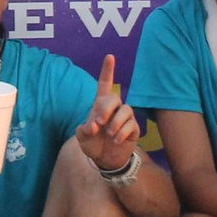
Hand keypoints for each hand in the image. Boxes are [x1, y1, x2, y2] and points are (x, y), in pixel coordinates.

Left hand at [75, 55, 140, 171]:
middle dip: (105, 109)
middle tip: (99, 122)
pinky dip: (122, 133)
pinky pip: (131, 125)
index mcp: (100, 105)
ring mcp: (125, 118)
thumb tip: (94, 126)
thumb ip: (84, 129)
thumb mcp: (82, 137)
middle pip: (114, 97)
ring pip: (126, 110)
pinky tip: (116, 140)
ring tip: (109, 134)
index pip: (105, 84)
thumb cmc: (93, 144)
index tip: (110, 56)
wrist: (105, 160)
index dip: (107, 71)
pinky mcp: (134, 129)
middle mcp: (114, 108)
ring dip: (116, 123)